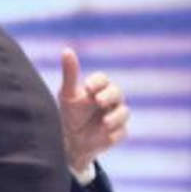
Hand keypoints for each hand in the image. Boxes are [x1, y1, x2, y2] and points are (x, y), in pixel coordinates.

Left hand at [57, 48, 129, 174]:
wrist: (72, 141)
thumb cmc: (70, 114)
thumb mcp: (67, 95)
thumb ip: (70, 74)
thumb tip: (66, 50)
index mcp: (98, 88)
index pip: (103, 79)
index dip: (98, 82)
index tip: (88, 87)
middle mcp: (110, 100)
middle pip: (117, 93)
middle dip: (109, 96)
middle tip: (99, 101)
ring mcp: (116, 116)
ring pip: (124, 112)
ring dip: (116, 116)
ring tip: (105, 123)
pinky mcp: (118, 133)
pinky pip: (122, 132)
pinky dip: (114, 134)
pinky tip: (105, 135)